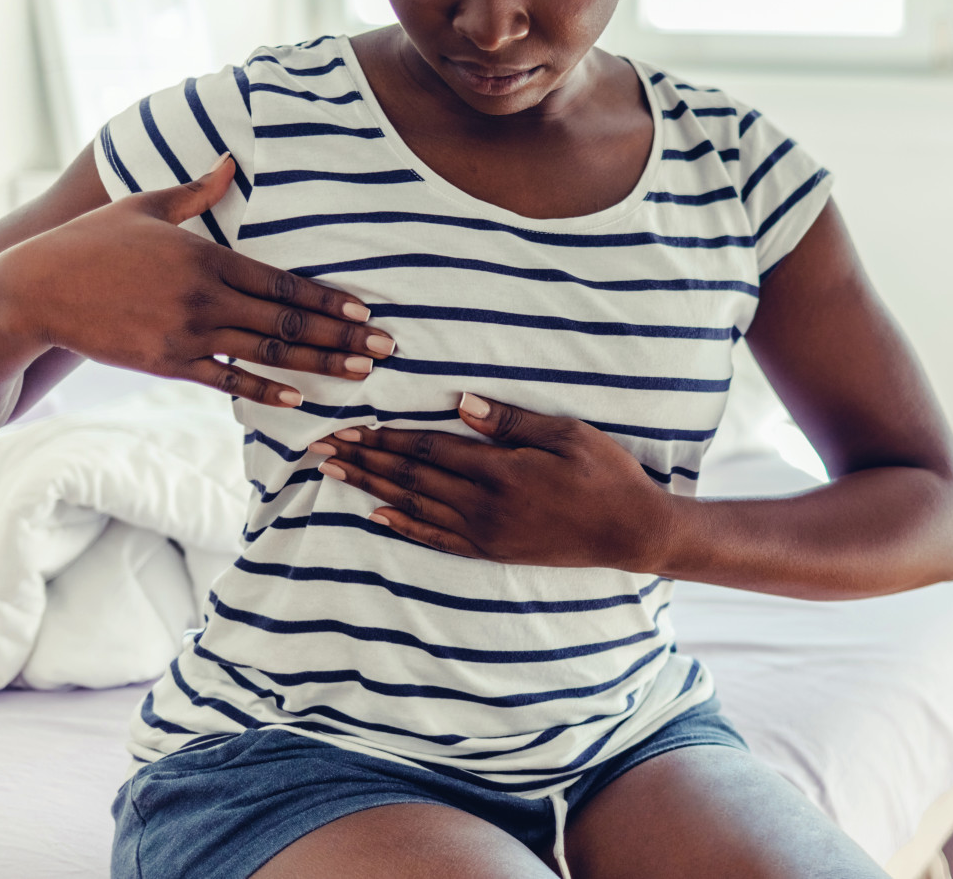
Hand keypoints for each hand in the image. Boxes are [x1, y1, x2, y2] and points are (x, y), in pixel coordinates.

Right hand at [0, 155, 393, 406]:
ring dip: (318, 365)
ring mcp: (186, 334)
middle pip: (287, 322)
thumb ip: (195, 192)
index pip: (282, 282)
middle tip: (386, 349)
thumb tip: (229, 162)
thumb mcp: (145, 205)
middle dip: (341, 337)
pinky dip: (265, 390)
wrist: (35, 291)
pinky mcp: (167, 364)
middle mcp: (204, 298)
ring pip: (266, 353)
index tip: (365, 311)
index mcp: (206, 257)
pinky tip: (300, 399)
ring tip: (360, 374)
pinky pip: (227, 380)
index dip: (328, 300)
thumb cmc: (90, 242)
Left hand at [312, 393, 679, 569]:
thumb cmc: (605, 474)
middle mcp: (485, 504)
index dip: (387, 436)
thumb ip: (512, 421)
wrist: (629, 532)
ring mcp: (486, 531)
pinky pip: (435, 539)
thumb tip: (461, 402)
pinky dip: (402, 526)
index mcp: (502, 470)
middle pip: (411, 477)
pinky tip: (376, 516)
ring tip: (336, 473)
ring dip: (371, 488)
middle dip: (365, 459)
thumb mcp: (567, 434)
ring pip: (414, 506)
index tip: (351, 424)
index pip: (430, 448)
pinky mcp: (492, 550)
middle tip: (323, 446)